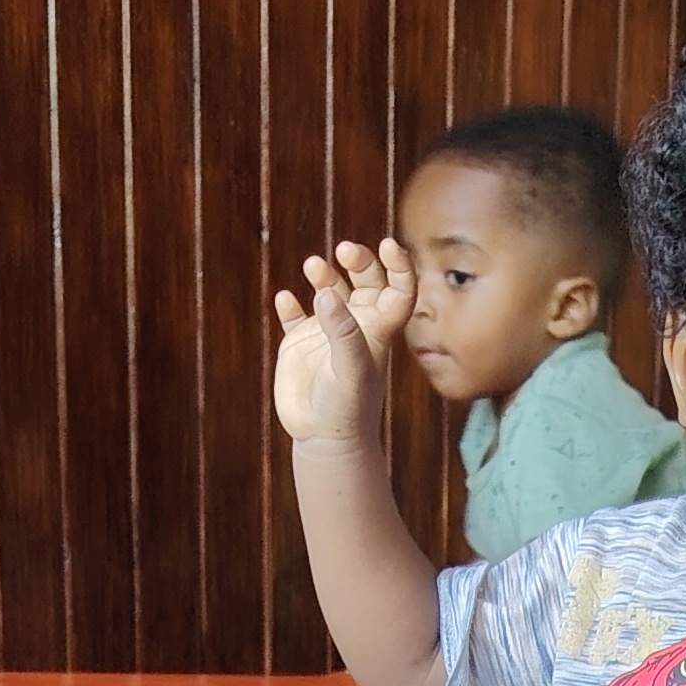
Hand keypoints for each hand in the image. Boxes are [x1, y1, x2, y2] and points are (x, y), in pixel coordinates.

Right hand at [273, 238, 417, 450]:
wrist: (324, 441)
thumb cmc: (348, 410)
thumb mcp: (351, 369)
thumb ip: (342, 331)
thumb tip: (326, 291)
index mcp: (379, 330)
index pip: (399, 290)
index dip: (399, 265)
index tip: (388, 244)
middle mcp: (355, 327)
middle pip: (365, 281)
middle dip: (359, 261)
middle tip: (344, 252)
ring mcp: (326, 334)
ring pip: (329, 291)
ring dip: (323, 274)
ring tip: (314, 266)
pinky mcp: (299, 345)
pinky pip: (294, 316)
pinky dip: (289, 304)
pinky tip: (286, 300)